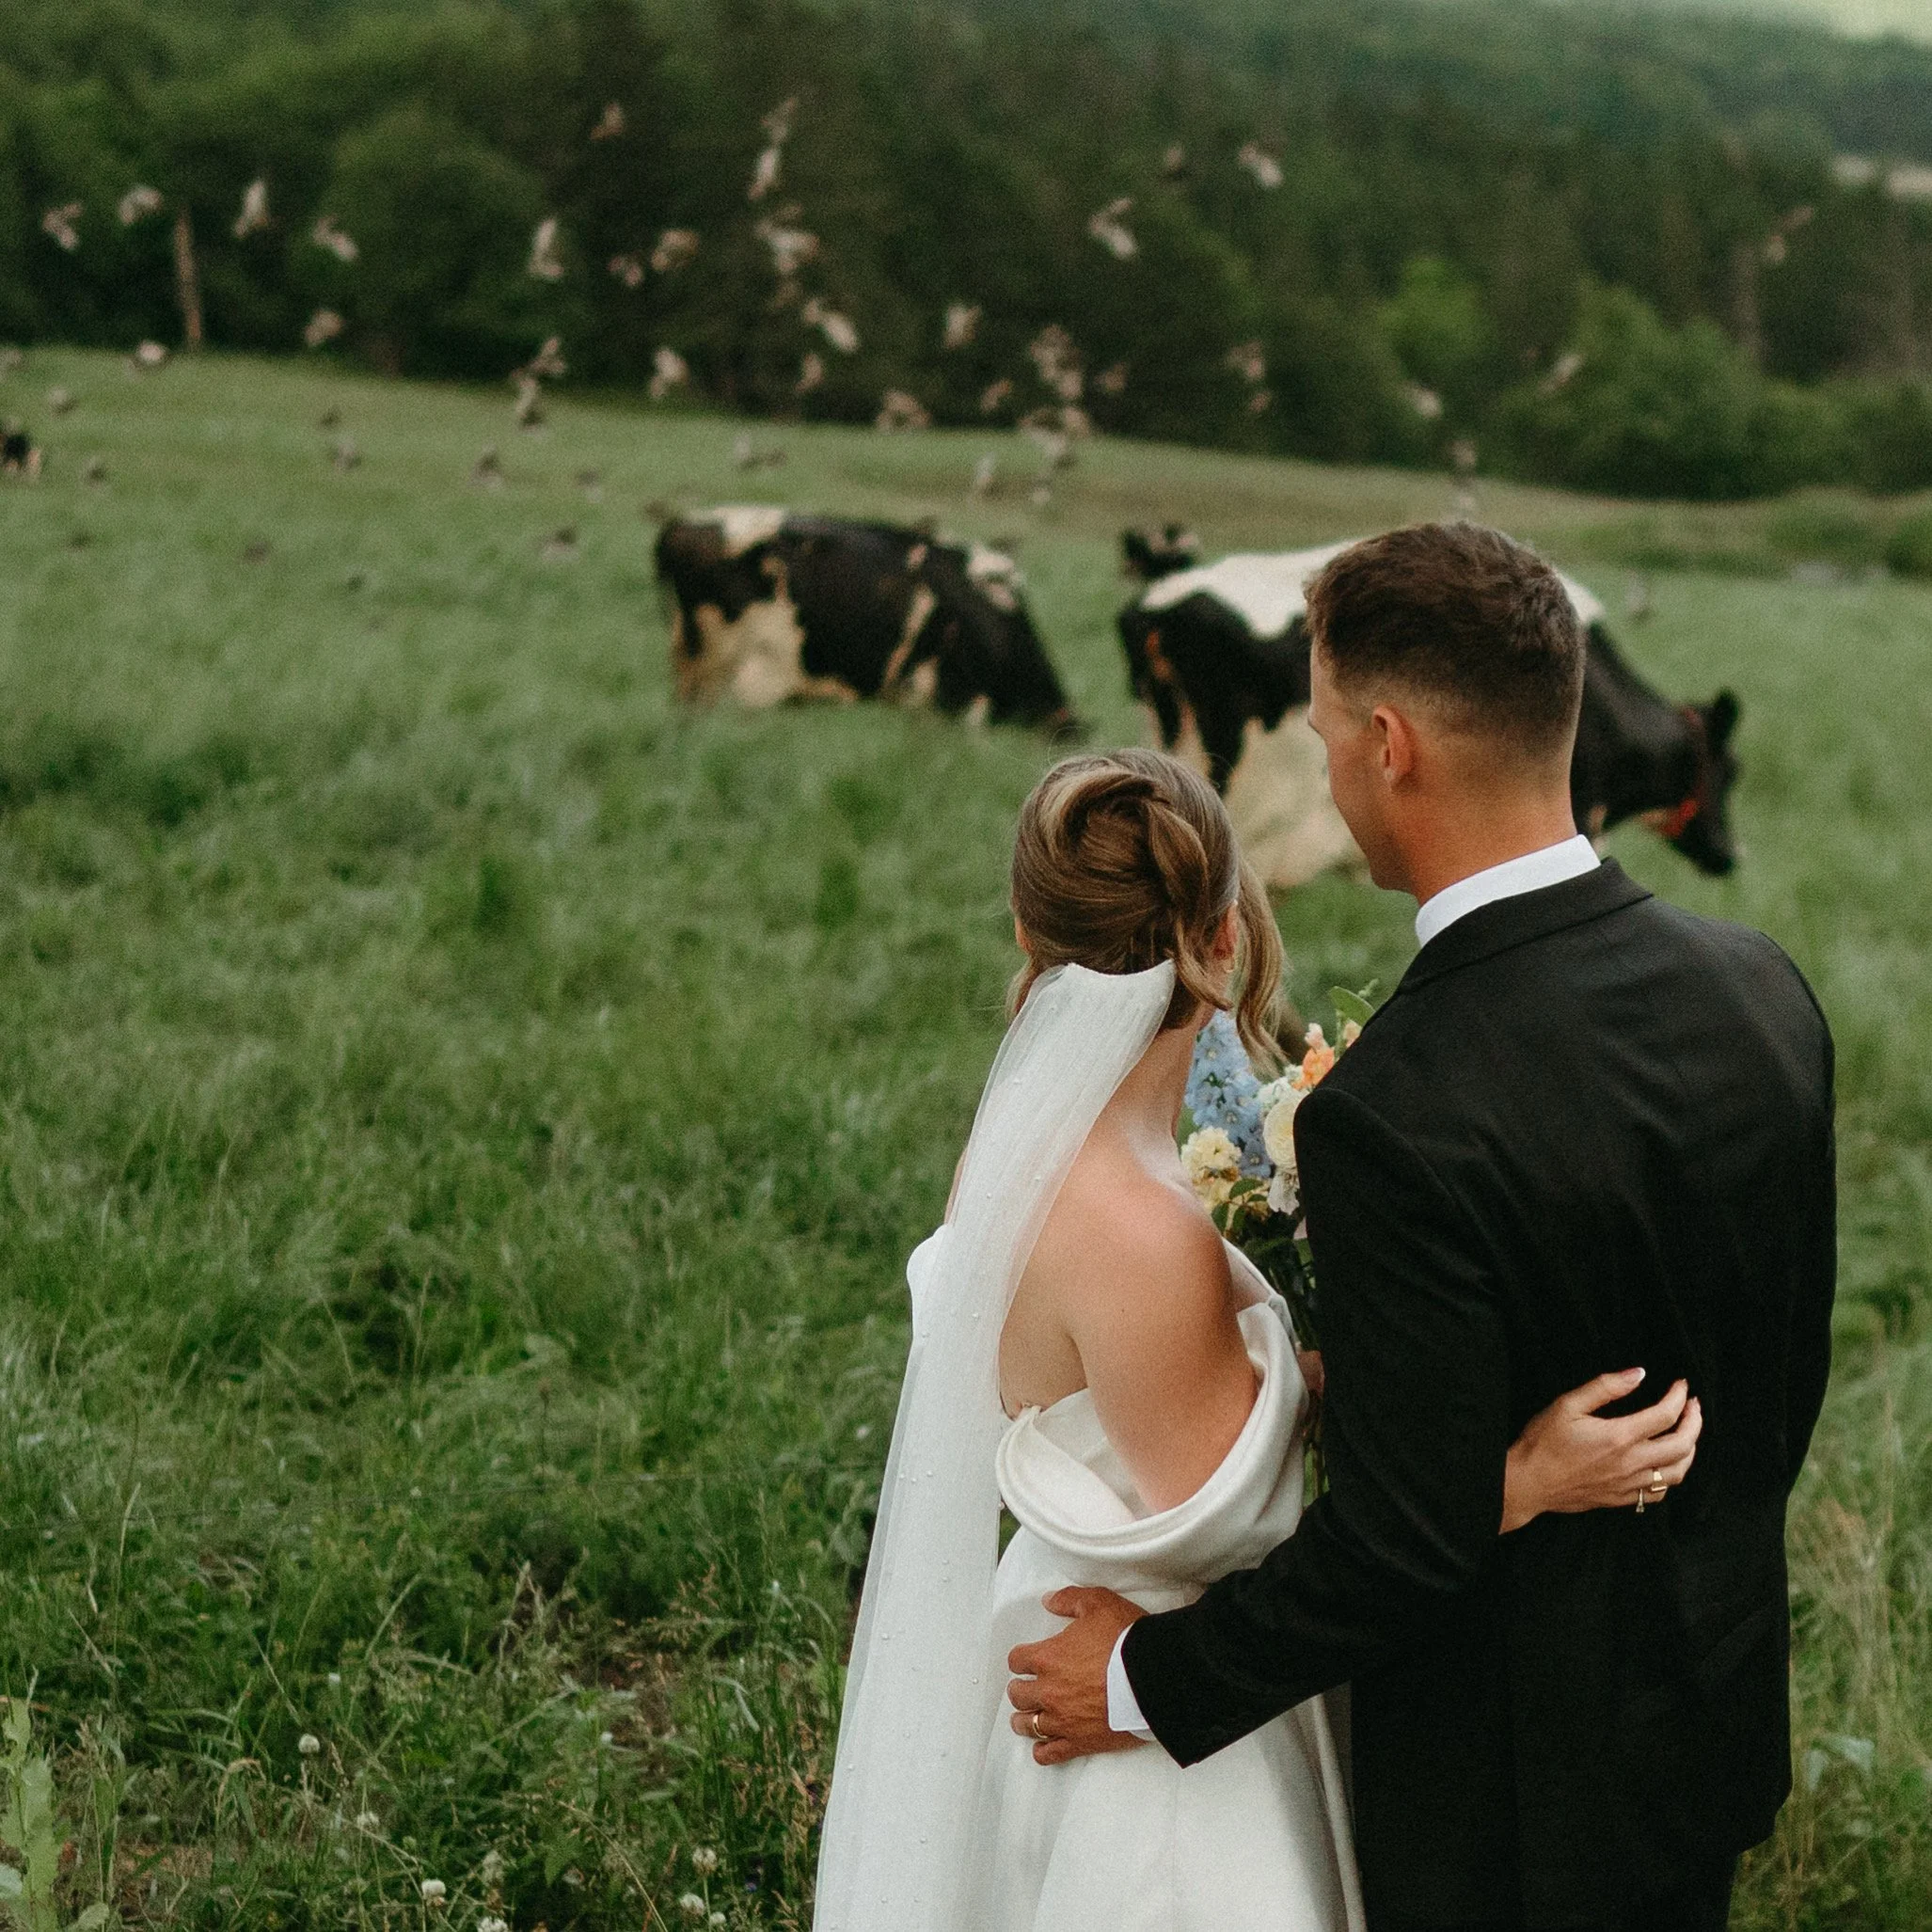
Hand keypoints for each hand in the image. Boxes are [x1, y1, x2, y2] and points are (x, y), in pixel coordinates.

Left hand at [1006, 1587, 1148, 1764]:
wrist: (1153, 1677)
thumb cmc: (1125, 1638)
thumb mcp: (1097, 1602)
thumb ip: (1069, 1599)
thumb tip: (1048, 1601)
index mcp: (1048, 1657)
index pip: (1017, 1660)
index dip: (1021, 1659)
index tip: (1025, 1661)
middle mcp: (1049, 1691)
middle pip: (1018, 1694)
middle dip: (1020, 1689)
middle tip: (1025, 1688)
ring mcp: (1063, 1720)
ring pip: (1028, 1725)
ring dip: (1024, 1720)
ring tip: (1025, 1718)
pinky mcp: (1080, 1742)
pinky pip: (1050, 1753)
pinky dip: (1042, 1751)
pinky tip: (1041, 1747)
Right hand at [1502, 1369, 1701, 1532]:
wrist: (1528, 1483)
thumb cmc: (1543, 1442)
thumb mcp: (1567, 1405)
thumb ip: (1605, 1387)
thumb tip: (1638, 1374)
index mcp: (1620, 1436)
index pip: (1666, 1415)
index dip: (1679, 1397)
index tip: (1681, 1385)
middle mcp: (1631, 1463)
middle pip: (1682, 1445)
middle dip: (1694, 1422)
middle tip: (1693, 1405)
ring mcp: (1628, 1484)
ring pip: (1677, 1472)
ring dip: (1690, 1450)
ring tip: (1687, 1433)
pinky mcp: (1621, 1498)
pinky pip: (1658, 1493)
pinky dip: (1670, 1477)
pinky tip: (1665, 1465)